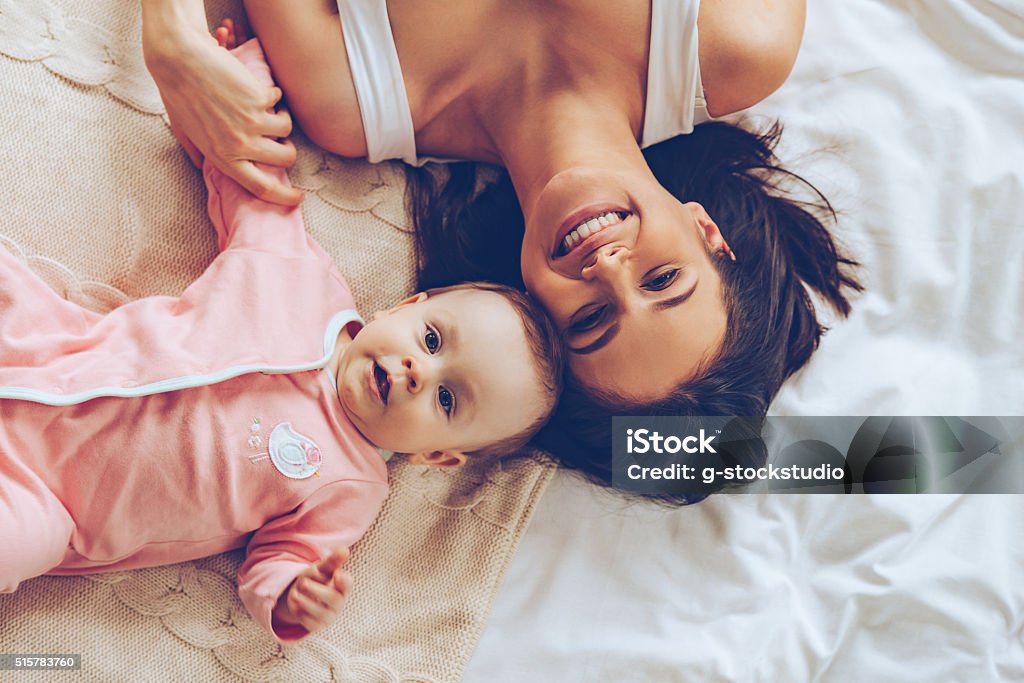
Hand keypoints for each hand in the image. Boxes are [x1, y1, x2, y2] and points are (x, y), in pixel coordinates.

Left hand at [143, 20, 302, 204]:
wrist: (179, 58)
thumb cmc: (176, 93)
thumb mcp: (182, 131)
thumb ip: (195, 153)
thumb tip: (202, 168)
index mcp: (223, 158)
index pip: (262, 188)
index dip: (284, 197)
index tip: (297, 197)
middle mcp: (240, 145)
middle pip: (285, 159)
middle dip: (289, 152)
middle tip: (283, 142)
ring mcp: (252, 122)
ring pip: (287, 129)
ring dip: (283, 119)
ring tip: (272, 110)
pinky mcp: (259, 98)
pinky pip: (278, 100)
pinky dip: (273, 94)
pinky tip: (260, 88)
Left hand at [273, 548, 352, 635]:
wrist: (302, 596)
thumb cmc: (316, 580)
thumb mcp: (321, 569)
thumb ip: (332, 561)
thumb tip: (345, 550)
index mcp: (342, 587)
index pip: (348, 585)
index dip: (344, 581)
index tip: (336, 573)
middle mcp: (339, 602)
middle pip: (334, 599)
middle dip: (318, 591)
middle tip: (303, 583)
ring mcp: (329, 616)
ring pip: (321, 613)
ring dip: (306, 603)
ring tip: (294, 594)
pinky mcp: (318, 626)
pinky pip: (311, 623)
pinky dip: (301, 614)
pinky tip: (295, 606)